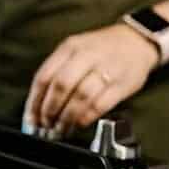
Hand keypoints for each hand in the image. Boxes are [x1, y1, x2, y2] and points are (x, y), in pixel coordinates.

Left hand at [23, 24, 159, 136]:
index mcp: (70, 47)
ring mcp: (106, 69)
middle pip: (61, 86)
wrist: (137, 41)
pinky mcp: (122, 84)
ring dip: (67, 117)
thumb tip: (38, 104)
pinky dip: (87, 117)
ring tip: (61, 128)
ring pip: (80, 96)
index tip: (31, 118)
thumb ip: (57, 71)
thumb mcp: (75, 50)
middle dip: (50, 110)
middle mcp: (86, 56)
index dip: (34, 101)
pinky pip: (100, 104)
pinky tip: (80, 123)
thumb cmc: (101, 49)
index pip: (45, 76)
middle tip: (45, 125)